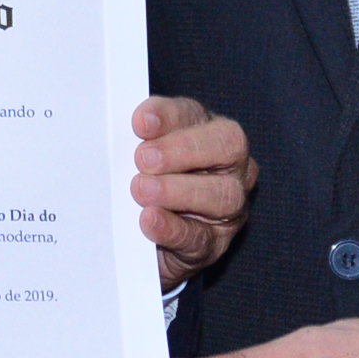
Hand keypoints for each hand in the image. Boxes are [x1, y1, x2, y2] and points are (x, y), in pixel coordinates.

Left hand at [133, 96, 254, 287]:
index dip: (168, 115)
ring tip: (141, 190)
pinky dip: (172, 227)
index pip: (194, 113)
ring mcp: (231, 206)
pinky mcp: (216, 244)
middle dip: (181, 150)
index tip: (140, 123)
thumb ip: (139, 142)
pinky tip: (149, 220)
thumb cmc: (147, 185)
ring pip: (222, 194)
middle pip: (225, 145)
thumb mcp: (141, 158)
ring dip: (176, 190)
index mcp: (208, 131)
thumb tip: (128, 131)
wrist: (146, 244)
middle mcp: (231, 164)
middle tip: (143, 159)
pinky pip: (201, 236)